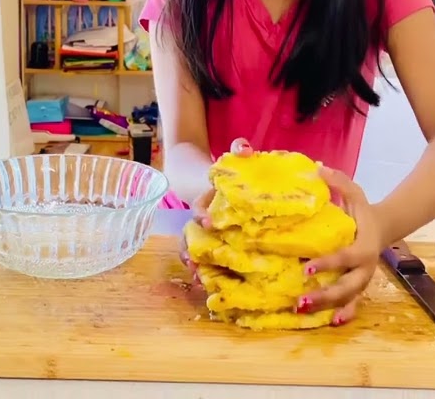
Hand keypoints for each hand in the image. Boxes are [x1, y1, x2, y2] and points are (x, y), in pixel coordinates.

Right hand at [179, 138, 253, 278]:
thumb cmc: (231, 174)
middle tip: (194, 263)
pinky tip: (207, 285)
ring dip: (195, 264)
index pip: (199, 209)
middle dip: (190, 250)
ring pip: (194, 250)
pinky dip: (205, 271)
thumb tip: (244, 148)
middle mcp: (202, 220)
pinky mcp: (215, 246)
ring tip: (198, 279)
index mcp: (206, 201)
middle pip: (190, 237)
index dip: (201, 215)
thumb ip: (239, 150)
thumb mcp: (235, 159)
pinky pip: (206, 260)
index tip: (209, 222)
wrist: (222, 184)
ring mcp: (206, 235)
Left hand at [298, 166, 382, 325]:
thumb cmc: (364, 211)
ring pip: (349, 298)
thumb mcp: (355, 193)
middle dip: (326, 294)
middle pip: (348, 286)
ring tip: (305, 310)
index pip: (345, 257)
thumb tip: (318, 168)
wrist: (384, 227)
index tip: (305, 267)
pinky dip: (345, 314)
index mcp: (364, 246)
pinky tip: (331, 323)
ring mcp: (363, 280)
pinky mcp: (360, 286)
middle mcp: (365, 267)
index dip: (327, 263)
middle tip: (302, 298)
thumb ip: (339, 182)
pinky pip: (354, 303)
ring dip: (329, 306)